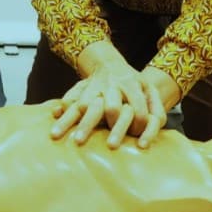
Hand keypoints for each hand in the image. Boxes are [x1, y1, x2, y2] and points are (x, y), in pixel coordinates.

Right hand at [49, 42, 166, 148]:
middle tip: (111, 146)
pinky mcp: (80, 91)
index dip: (140, 126)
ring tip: (72, 140)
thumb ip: (156, 110)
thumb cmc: (132, 84)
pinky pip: (69, 99)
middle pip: (112, 108)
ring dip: (79, 123)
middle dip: (113, 128)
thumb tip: (150, 133)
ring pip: (86, 105)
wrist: (109, 65)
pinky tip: (55, 123)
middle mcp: (112, 87)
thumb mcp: (148, 90)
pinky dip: (62, 111)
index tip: (139, 142)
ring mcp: (94, 89)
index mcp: (131, 86)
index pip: (138, 109)